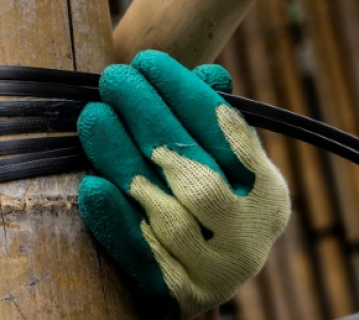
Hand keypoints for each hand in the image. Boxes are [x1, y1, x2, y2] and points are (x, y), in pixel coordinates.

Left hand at [77, 50, 289, 319]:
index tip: (147, 61)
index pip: (228, 134)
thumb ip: (210, 125)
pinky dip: (118, 222)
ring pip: (167, 212)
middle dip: (150, 118)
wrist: (192, 284)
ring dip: (126, 161)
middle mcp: (248, 235)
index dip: (185, 94)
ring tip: (93, 117)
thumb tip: (210, 74)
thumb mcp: (219, 168)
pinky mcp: (177, 299)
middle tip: (114, 80)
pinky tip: (92, 186)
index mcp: (266, 193)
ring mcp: (214, 272)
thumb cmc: (200, 208)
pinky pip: (143, 258)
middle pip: (196, 171)